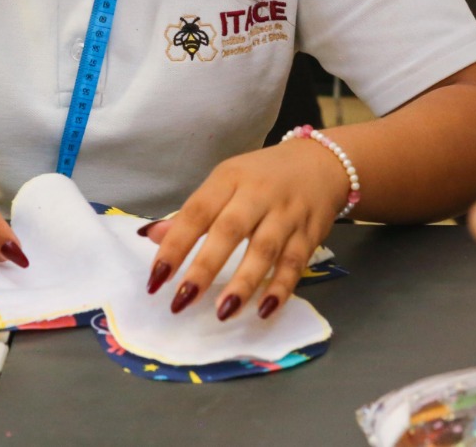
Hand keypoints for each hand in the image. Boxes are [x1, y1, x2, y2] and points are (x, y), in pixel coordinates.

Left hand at [142, 139, 345, 321]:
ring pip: (264, 250)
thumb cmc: (262, 177)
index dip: (175, 244)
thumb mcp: (225, 182)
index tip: (156, 278)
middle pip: (230, 230)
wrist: (322, 162)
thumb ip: (193, 213)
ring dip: (243, 283)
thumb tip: (152, 237)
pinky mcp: (311, 233)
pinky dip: (281, 288)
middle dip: (205, 267)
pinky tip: (265, 310)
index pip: (197, 212)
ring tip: (222, 312)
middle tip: (182, 300)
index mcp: (229, 178)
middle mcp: (258, 194)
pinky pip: (295, 263)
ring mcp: (287, 214)